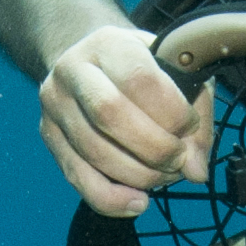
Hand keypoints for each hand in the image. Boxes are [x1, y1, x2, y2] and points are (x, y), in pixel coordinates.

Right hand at [39, 23, 217, 215]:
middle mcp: (73, 69)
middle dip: (154, 148)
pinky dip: (111, 199)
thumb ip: (196, 112)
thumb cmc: (142, 68)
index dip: (172, 112)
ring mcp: (54, 104)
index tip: (190, 127)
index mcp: (108, 43)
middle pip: (110, 114)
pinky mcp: (49, 136)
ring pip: (94, 152)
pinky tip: (138, 202)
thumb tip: (196, 170)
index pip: (139, 79)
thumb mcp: (175, 70)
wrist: (91, 62)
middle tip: (179, 160)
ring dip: (139, 176)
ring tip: (164, 176)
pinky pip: (78, 178)